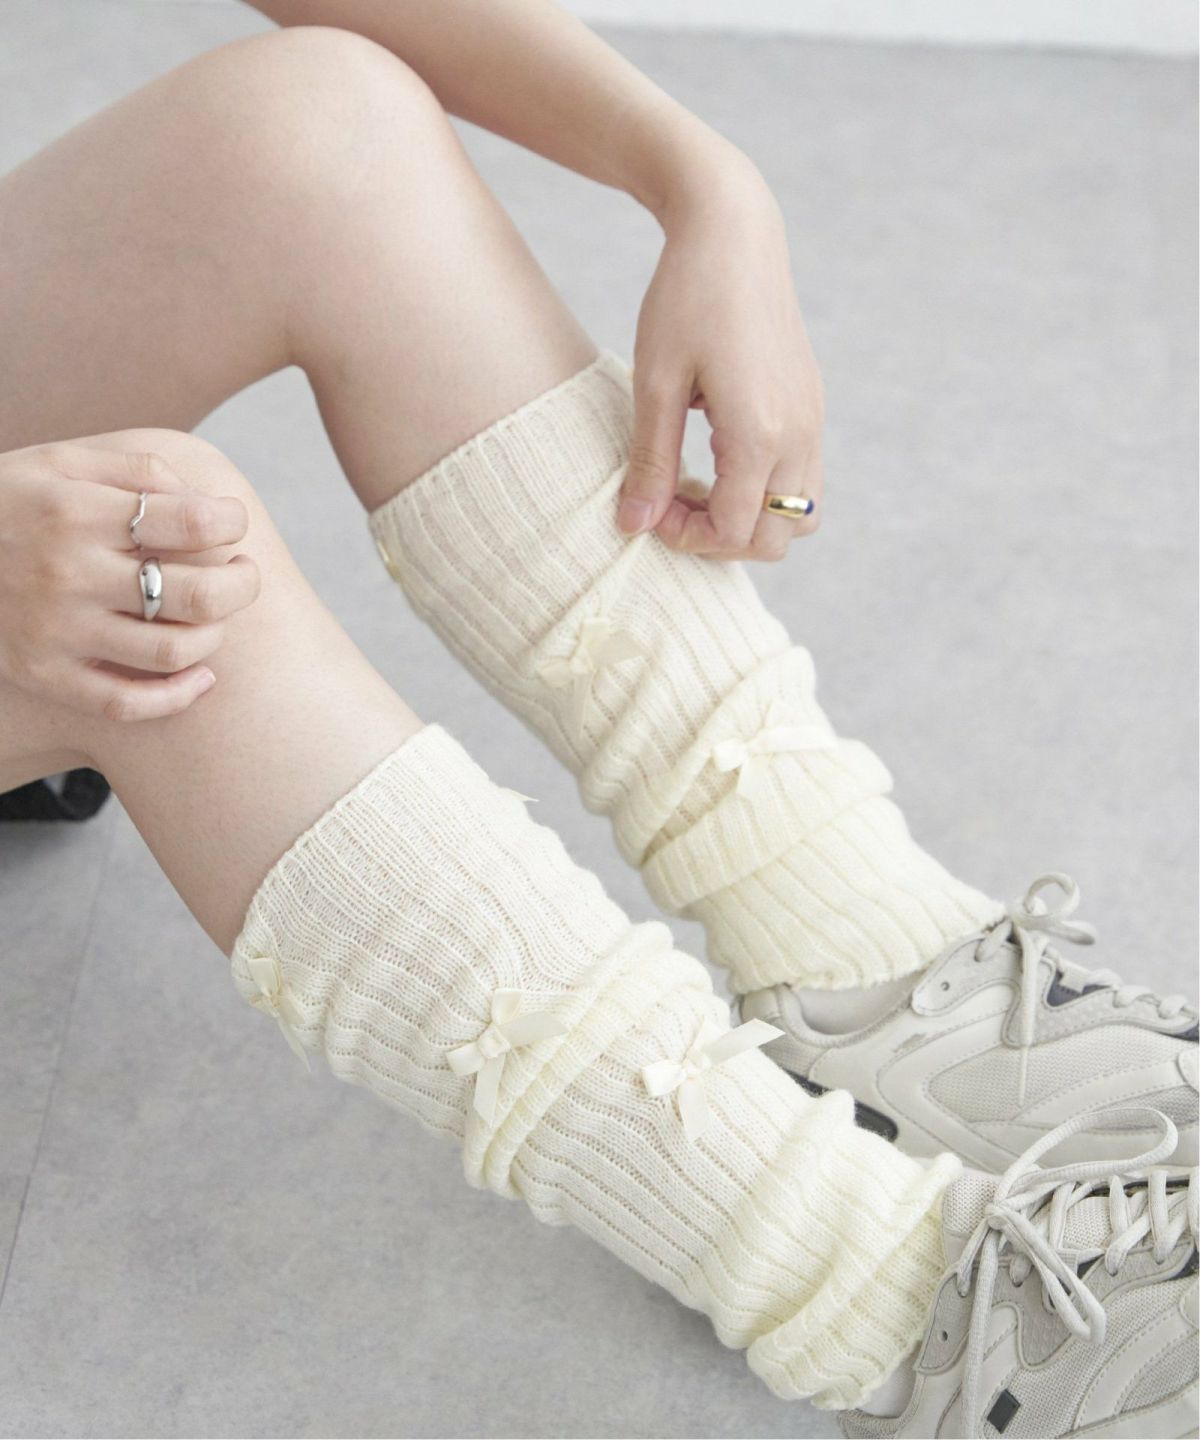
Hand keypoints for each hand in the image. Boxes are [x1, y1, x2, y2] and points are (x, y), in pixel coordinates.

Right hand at [0, 435, 259, 720]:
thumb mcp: (60, 463)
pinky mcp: (46, 676)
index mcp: (78, 512)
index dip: (230, 523)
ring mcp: (57, 632)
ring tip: (214, 617)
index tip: (230, 523)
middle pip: (197, 594)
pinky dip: (180, 695)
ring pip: (173, 652)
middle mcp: (70, 574)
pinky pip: (129, 703)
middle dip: (242, 584)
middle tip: (243, 573)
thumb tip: (209, 503)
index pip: (192, 522)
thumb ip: (138, 471)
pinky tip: (200, 674)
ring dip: (215, 636)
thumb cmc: (8, 503)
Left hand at [618, 159, 823, 559]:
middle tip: (671, 504)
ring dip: (749, 521)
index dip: (685, 537)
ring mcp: (813, 421)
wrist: (733, 229)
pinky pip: (804, 482)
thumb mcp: (653, 383)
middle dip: (719, 539)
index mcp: (759, 433)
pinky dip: (765, 493)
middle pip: (774, 539)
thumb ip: (650, 462)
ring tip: (698, 489)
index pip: (732, 530)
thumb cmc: (684, 298)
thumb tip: (633, 527)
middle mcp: (799, 434)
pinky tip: (720, 462)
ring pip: (799, 519)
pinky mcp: (811, 406)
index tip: (648, 507)